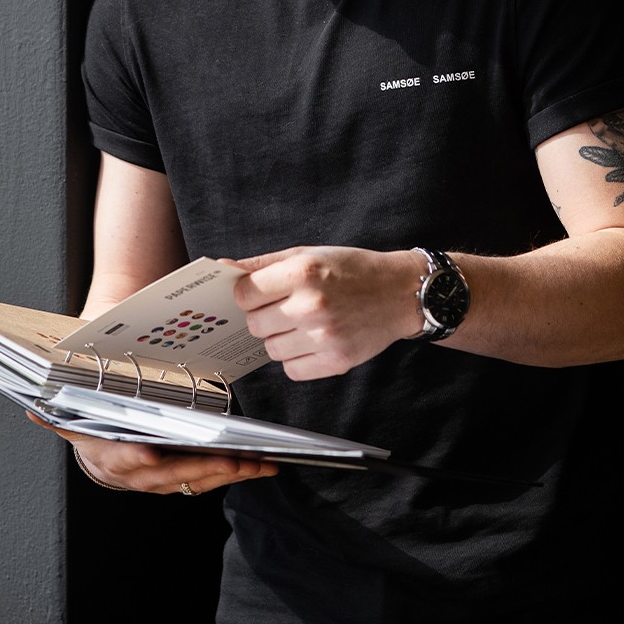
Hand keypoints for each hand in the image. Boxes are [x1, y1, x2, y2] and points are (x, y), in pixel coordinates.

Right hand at [25, 413, 278, 493]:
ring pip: (196, 481)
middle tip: (232, 459)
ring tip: (260, 461)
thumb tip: (32, 409)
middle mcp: (136, 474)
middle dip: (203, 468)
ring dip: (229, 473)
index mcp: (108, 455)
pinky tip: (261, 465)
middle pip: (171, 474)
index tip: (151, 454)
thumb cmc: (94, 421)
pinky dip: (235, 473)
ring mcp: (161, 480)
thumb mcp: (75, 412)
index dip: (135, 458)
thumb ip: (58, 410)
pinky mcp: (182, 479)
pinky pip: (210, 478)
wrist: (101, 450)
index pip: (121, 457)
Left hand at [230, 246, 418, 380]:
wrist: (400, 292)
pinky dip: (297, 358)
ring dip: (281, 338)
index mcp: (303, 273)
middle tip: (287, 306)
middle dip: (265, 316)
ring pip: (271, 350)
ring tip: (305, 322)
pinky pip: (292, 370)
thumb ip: (262, 264)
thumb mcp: (308, 254)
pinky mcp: (336, 361)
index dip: (249, 294)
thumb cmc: (352, 270)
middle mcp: (312, 306)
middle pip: (255, 324)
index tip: (261, 292)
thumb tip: (223, 268)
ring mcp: (324, 337)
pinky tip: (314, 340)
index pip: (245, 294)